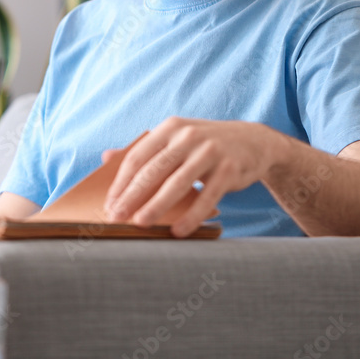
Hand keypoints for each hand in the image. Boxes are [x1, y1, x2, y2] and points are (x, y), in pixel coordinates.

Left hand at [103, 117, 288, 236]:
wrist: (254, 142)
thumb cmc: (205, 144)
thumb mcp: (175, 138)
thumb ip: (144, 149)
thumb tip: (105, 157)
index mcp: (170, 128)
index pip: (138, 156)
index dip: (121, 182)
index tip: (110, 204)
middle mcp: (188, 136)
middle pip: (153, 170)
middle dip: (132, 196)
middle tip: (117, 217)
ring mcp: (210, 151)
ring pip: (177, 184)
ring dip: (157, 206)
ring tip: (141, 224)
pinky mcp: (229, 169)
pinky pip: (206, 197)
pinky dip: (191, 216)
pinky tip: (178, 231)